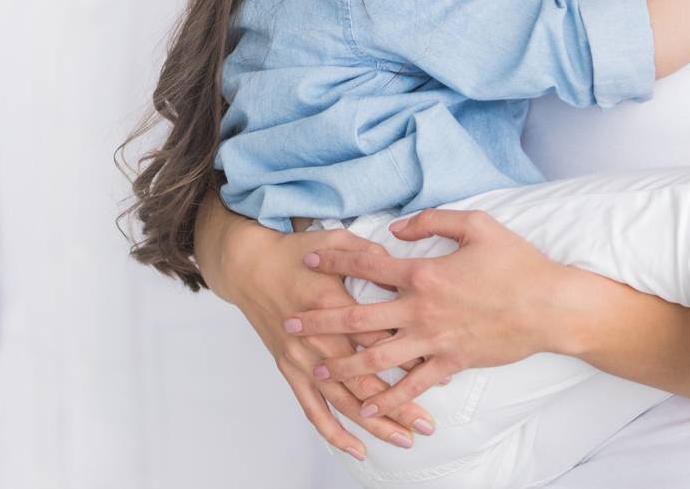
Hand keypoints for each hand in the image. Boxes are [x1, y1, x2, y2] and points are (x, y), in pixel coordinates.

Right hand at [215, 216, 439, 455]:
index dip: (410, 358)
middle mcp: (318, 338)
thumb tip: (402, 269)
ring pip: (343, 401)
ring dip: (374, 424)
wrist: (249, 265)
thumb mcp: (336, 241)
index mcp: (332, 305)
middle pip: (365, 380)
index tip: (440, 370)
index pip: (378, 340)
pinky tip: (356, 448)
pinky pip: (311, 408)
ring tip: (404, 439)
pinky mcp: (290, 368)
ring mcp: (302, 358)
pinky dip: (333, 432)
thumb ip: (371, 255)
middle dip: (399, 405)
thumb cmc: (294, 252)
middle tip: (428, 424)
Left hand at [285, 208, 573, 418]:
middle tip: (291, 322)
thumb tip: (396, 225)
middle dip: (321, 320)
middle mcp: (421, 310)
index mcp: (423, 274)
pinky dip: (391, 398)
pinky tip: (370, 407)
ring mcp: (435, 340)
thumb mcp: (476, 224)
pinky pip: (415, 384)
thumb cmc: (517, 263)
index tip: (309, 261)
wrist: (552, 306)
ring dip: (345, 365)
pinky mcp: (452, 362)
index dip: (335, 262)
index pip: (368, 267)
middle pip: (359, 317)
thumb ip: (432, 220)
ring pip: (379, 357)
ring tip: (318, 370)